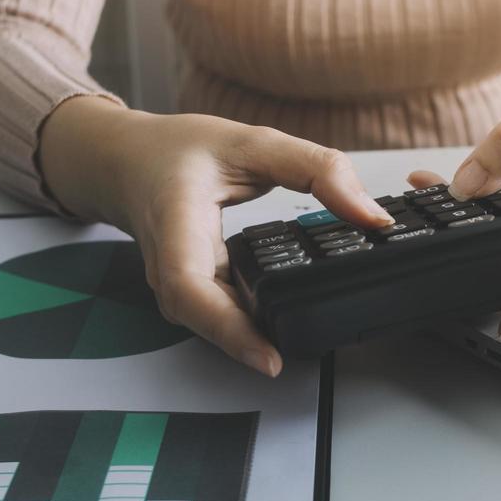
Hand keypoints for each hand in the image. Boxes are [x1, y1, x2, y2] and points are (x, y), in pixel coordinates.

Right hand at [40, 97, 392, 375]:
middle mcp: (169, 263)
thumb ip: (317, 170)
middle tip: (303, 357)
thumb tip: (372, 216)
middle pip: (204, 319)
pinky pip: (218, 315)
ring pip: (212, 324)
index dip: (228, 328)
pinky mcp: (192, 290)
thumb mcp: (253, 142)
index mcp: (176, 221)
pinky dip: (249, 323)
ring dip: (251, 338)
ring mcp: (177, 284)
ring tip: (300, 344)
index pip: (190, 286)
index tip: (269, 358)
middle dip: (249, 344)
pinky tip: (282, 324)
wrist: (127, 163)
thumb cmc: (177, 151)